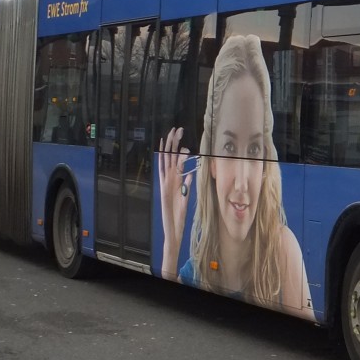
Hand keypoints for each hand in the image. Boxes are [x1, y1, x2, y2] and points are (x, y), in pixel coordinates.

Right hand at [158, 126, 191, 278]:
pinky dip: (174, 167)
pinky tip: (176, 156)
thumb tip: (192, 174)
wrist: (172, 230)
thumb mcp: (185, 197)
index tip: (178, 134)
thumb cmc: (179, 216)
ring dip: (173, 150)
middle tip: (177, 129)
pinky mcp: (167, 192)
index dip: (174, 147)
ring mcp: (167, 186)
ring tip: (177, 136)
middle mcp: (168, 181)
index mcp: (172, 181)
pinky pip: (172, 177)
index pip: (172, 160)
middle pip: (170, 158)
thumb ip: (188, 185)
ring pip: (170, 164)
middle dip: (173, 143)